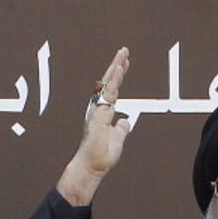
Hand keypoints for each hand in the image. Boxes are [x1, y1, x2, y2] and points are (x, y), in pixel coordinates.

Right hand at [56, 47, 130, 205]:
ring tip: (123, 54)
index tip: (124, 65)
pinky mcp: (99, 115)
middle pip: (108, 83)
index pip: (111, 91)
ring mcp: (97, 111)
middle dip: (116, 66)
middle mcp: (98, 109)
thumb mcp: (117, 141)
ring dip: (116, 68)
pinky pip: (108, 94)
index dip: (118, 77)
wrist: (92, 167)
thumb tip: (125, 123)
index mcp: (102, 114)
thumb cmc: (100, 157)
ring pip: (108, 84)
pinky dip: (114, 80)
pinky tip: (120, 69)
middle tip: (124, 51)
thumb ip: (120, 131)